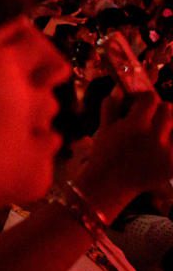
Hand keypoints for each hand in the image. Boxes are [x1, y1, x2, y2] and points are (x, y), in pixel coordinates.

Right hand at [79, 93, 172, 213]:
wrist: (111, 183)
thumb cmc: (105, 153)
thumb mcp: (104, 127)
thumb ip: (111, 105)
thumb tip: (119, 87)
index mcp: (135, 125)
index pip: (151, 99)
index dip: (146, 98)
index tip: (142, 103)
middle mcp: (154, 137)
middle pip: (169, 110)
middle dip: (161, 110)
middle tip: (154, 116)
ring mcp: (167, 153)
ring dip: (169, 126)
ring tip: (160, 131)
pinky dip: (171, 142)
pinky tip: (162, 145)